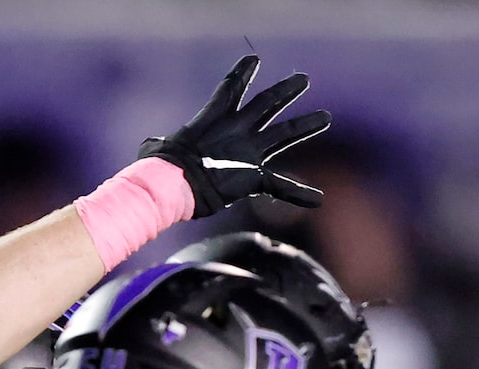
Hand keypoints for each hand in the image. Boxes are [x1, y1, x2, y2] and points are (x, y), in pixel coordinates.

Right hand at [139, 55, 332, 213]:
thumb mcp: (158, 147)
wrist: (175, 182)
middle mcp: (236, 130)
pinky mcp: (255, 176)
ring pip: (285, 133)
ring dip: (307, 124)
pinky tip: (318, 200)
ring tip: (326, 117)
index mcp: (212, 118)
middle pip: (267, 103)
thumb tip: (152, 149)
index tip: (254, 59)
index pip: (230, 88)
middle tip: (304, 79)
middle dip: (286, 91)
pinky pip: (281, 186)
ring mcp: (249, 151)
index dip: (242, 73)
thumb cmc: (160, 166)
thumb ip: (162, 144)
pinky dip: (300, 194)